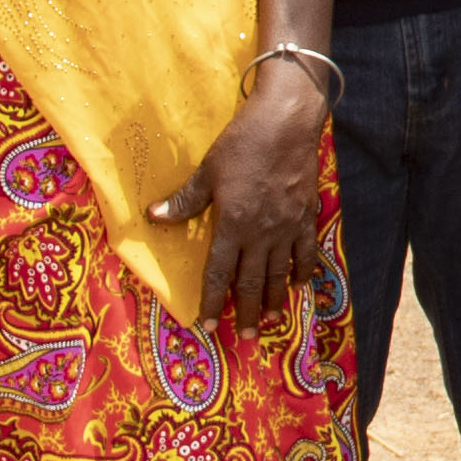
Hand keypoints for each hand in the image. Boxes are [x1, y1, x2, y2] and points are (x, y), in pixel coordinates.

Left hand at [152, 63, 332, 318]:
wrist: (287, 122)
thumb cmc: (243, 142)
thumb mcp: (208, 170)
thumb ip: (185, 199)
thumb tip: (154, 216)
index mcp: (233, 223)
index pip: (220, 272)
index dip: (213, 301)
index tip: (209, 325)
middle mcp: (261, 232)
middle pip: (252, 281)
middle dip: (245, 312)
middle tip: (245, 338)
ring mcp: (287, 226)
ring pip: (279, 273)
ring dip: (273, 300)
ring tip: (269, 322)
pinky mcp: (306, 215)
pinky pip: (306, 251)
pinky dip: (302, 271)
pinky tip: (300, 287)